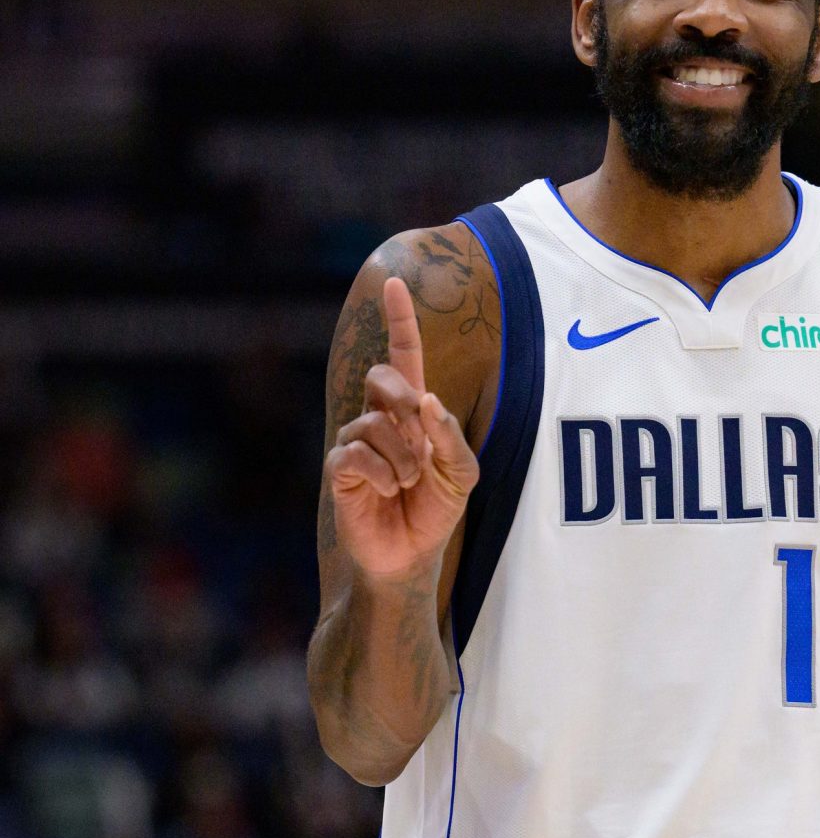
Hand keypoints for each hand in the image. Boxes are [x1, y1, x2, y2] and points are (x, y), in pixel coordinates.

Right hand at [325, 277, 479, 579]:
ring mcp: (356, 441)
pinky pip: (356, 453)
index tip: (394, 282)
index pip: (403, 356)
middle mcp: (380, 418)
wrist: (411, 555)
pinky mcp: (339, 468)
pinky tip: (390, 491)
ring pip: (374, 423)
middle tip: (419, 442)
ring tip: (409, 484)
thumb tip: (427, 400)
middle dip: (406, 402)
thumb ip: (450, 436)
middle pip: (383, 378)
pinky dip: (384, 474)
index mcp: (412, 411)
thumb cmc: (436, 509)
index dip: (399, 321)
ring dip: (403, 457)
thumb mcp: (462, 473)